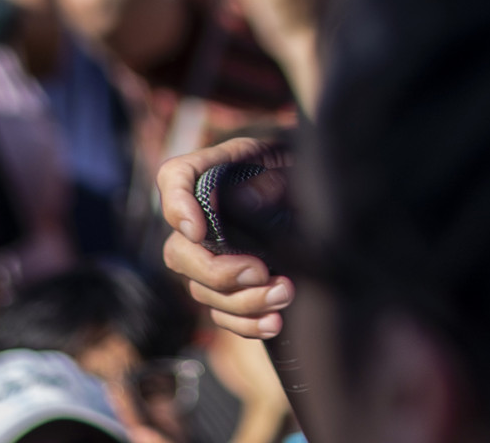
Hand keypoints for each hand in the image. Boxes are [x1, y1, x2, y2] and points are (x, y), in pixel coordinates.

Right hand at [157, 138, 296, 339]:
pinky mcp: (227, 287)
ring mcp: (209, 256)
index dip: (177, 206)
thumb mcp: (292, 165)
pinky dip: (246, 324)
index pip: (174, 178)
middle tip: (260, 272)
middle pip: (179, 251)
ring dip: (242, 301)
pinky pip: (221, 313)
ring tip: (285, 293)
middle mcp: (201, 216)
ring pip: (201, 290)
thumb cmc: (299, 172)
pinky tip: (273, 322)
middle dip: (218, 270)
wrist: (315, 200)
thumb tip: (250, 199)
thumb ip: (271, 179)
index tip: (196, 229)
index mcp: (213, 171)